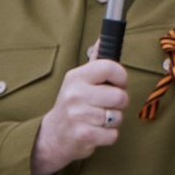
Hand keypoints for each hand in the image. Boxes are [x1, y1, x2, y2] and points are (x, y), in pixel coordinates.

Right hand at [33, 55, 129, 174]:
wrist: (52, 135)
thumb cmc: (72, 104)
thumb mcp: (78, 80)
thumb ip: (95, 61)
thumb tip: (104, 38)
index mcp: (77, 77)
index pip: (110, 67)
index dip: (121, 77)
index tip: (119, 84)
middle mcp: (76, 94)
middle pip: (120, 96)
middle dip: (119, 104)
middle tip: (107, 105)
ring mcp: (79, 115)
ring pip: (118, 117)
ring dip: (113, 121)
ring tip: (99, 119)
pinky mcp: (84, 135)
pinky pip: (113, 135)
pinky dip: (109, 136)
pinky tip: (96, 131)